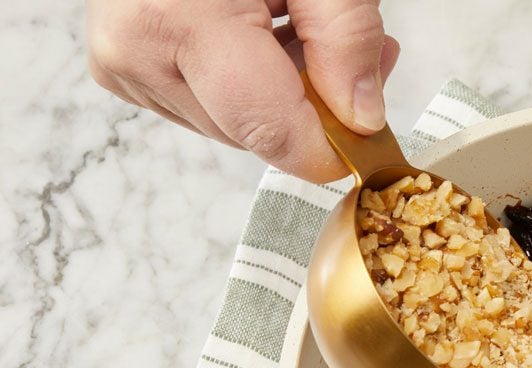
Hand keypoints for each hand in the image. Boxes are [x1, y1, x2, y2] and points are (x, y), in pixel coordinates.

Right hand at [85, 0, 400, 182]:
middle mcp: (136, 51)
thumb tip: (362, 116)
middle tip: (363, 55)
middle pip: (255, 134)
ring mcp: (123, 64)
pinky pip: (205, 103)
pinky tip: (264, 29)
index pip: (270, 131)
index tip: (373, 137)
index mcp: (176, 20)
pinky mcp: (123, 68)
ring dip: (281, 93)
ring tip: (307, 26)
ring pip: (232, 124)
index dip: (332, 147)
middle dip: (315, 107)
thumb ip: (344, 35)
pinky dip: (246, 82)